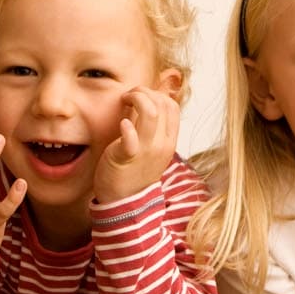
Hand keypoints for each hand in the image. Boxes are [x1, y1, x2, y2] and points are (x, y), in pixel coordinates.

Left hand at [93, 86, 180, 203]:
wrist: (125, 201)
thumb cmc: (134, 170)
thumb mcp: (150, 146)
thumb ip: (149, 124)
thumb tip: (145, 99)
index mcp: (169, 141)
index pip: (172, 106)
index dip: (155, 94)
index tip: (139, 96)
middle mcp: (161, 145)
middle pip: (162, 104)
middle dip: (144, 92)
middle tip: (128, 96)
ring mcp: (145, 151)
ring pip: (150, 112)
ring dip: (136, 98)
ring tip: (124, 100)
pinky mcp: (126, 157)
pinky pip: (131, 138)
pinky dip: (127, 126)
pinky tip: (122, 124)